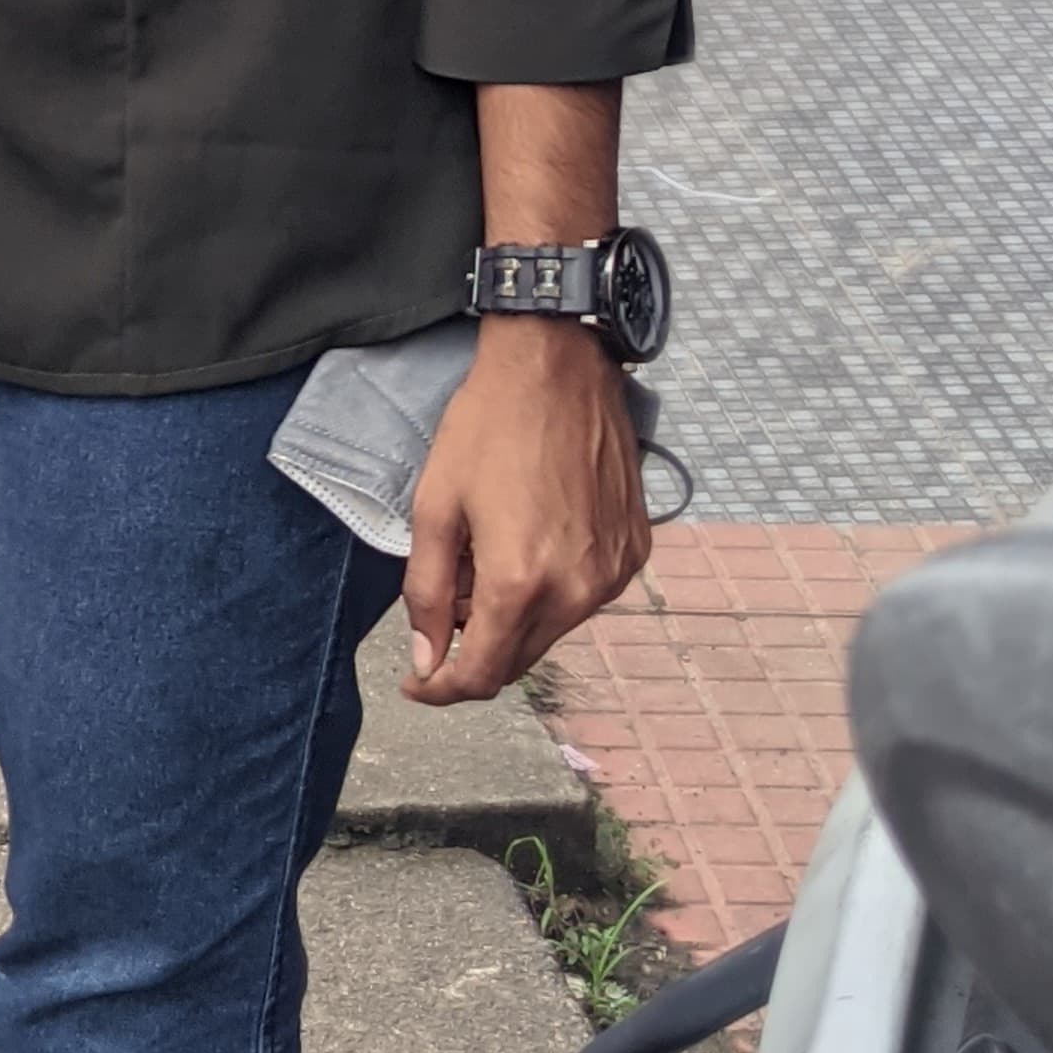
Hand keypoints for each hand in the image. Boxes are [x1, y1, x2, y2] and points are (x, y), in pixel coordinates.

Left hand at [401, 319, 648, 705]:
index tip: (418, 683)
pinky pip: (586, 597)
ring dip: (514, 619)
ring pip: (553, 631)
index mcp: (522, 583)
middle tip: (443, 609)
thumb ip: (428, 592)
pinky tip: (528, 544)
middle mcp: (578, 590)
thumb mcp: (435, 506)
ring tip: (484, 561)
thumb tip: (427, 660)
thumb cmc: (488, 425)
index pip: (481, 675)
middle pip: (519, 661)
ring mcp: (614, 573)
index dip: (442, 687)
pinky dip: (551, 590)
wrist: (557, 365)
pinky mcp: (635, 551)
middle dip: (474, 651)